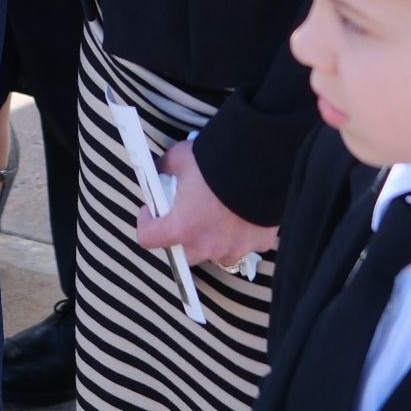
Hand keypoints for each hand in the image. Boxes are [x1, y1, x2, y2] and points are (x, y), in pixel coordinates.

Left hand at [136, 135, 283, 269]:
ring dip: (214, 240)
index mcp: (181, 228)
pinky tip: (245, 213)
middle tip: (187, 214)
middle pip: (184, 253)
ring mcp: (234, 249)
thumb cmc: (218, 162)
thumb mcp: (181, 157)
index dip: (146, 223)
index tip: (151, 210)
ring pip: (217, 252)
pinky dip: (243, 233)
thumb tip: (159, 169)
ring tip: (219, 215)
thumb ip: (166, 168)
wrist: (264, 162)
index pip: (147, 238)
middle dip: (182, 237)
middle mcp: (206, 246)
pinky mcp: (259, 244)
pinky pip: (246, 244)